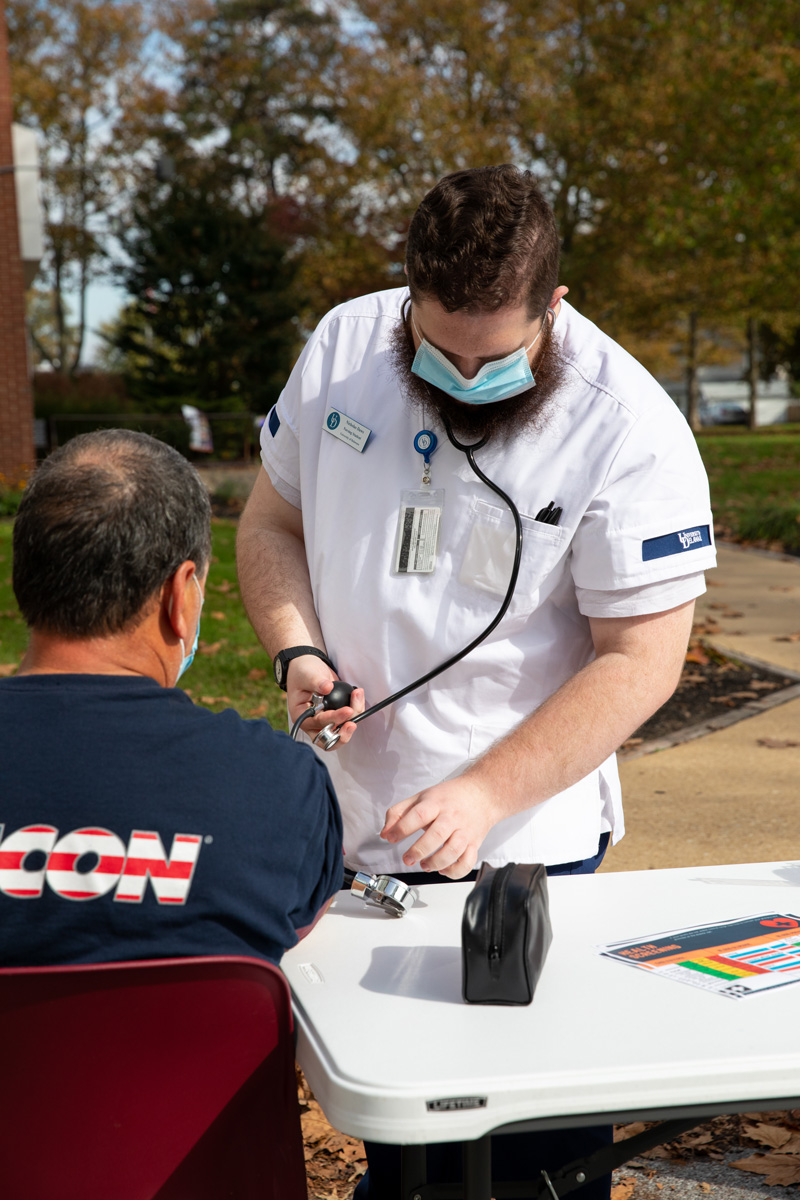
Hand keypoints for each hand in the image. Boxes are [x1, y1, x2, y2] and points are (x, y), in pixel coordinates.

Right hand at [286, 655, 363, 747]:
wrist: (309, 668)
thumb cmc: (303, 673)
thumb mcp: (307, 674)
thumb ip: (316, 681)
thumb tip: (327, 687)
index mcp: (301, 715)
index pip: (319, 723)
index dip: (334, 718)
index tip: (347, 710)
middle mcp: (313, 722)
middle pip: (329, 739)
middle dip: (343, 733)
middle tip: (353, 723)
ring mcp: (325, 721)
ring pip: (341, 731)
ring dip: (353, 719)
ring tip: (357, 697)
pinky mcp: (336, 716)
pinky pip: (348, 720)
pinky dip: (356, 711)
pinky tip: (358, 696)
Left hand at [380, 776, 499, 878]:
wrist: (481, 793)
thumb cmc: (449, 797)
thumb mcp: (421, 797)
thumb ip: (399, 813)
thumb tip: (385, 833)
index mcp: (436, 803)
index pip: (418, 814)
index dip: (402, 828)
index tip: (391, 838)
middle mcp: (452, 817)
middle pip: (437, 835)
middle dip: (419, 850)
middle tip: (407, 858)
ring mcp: (464, 831)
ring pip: (453, 850)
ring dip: (436, 862)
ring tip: (424, 865)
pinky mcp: (474, 843)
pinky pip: (467, 862)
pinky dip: (455, 871)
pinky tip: (443, 869)